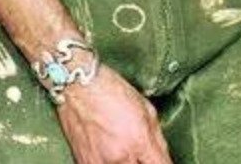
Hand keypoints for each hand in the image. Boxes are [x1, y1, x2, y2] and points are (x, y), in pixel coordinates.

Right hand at [54, 67, 172, 163]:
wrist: (77, 84)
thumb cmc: (109, 90)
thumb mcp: (146, 109)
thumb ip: (158, 140)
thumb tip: (163, 158)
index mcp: (139, 142)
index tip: (158, 160)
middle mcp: (119, 157)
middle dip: (142, 161)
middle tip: (140, 152)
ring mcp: (99, 162)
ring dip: (126, 161)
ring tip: (123, 149)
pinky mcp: (83, 163)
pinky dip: (109, 162)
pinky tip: (109, 151)